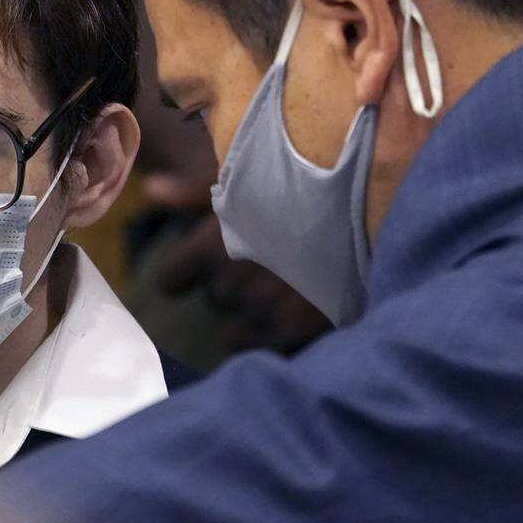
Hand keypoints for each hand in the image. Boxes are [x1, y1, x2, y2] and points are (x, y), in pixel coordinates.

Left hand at [145, 172, 330, 354]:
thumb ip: (193, 190)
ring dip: (251, 310)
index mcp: (211, 249)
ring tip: (284, 282)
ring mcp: (264, 316)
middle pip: (214, 296)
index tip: (201, 259)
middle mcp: (231, 287)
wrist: (372, 210)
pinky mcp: (296, 336)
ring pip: (236, 328)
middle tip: (265, 254)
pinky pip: (264, 348)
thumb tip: (150, 191)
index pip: (170, 280)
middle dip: (231, 279)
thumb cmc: (305, 182)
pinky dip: (273, 333)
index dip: (184, 269)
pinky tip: (295, 307)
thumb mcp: (247, 174)